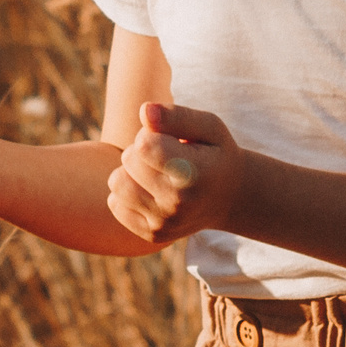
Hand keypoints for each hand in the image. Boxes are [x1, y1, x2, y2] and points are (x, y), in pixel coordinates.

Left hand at [108, 102, 243, 246]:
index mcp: (194, 174)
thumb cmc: (214, 153)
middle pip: (129, 160)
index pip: (144, 144)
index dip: (150, 134)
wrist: (231, 197)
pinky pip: (115, 203)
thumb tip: (145, 111)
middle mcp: (179, 204)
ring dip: (129, 171)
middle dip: (141, 151)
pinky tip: (150, 190)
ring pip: (116, 183)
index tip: (169, 139)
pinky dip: (126, 193)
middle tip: (165, 156)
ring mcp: (165, 223)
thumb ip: (176, 115)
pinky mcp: (152, 235)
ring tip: (154, 171)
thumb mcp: (208, 126)